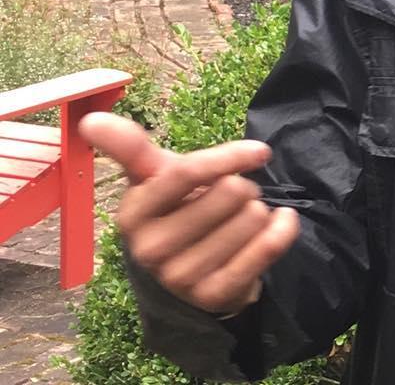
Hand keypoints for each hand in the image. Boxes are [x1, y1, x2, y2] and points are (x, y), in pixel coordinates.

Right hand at [79, 111, 300, 315]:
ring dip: (259, 210)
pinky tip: (280, 222)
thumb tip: (90, 119)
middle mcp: (149, 249)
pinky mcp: (212, 296)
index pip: (187, 173)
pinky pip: (265, 249)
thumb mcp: (155, 177)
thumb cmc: (177, 208)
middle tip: (233, 199)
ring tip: (242, 219)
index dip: (229, 157)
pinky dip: (283, 230)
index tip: (260, 152)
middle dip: (243, 188)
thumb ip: (129, 146)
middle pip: (228, 193)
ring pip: (251, 218)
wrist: (192, 273)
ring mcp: (179, 277)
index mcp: (133, 213)